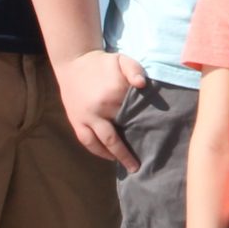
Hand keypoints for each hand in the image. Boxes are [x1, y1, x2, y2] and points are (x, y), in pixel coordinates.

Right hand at [52, 49, 146, 168]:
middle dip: (130, 151)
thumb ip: (134, 70)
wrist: (74, 62)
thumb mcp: (121, 60)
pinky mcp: (76, 121)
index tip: (154, 138)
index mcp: (113, 94)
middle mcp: (99, 109)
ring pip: (102, 143)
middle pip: (118, 134)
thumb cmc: (102, 63)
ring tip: (128, 167)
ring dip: (115, 156)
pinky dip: (98, 152)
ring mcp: (86, 117)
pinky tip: (109, 157)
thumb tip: (142, 86)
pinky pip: (87, 141)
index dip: (143, 127)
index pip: (133, 116)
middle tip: (141, 165)